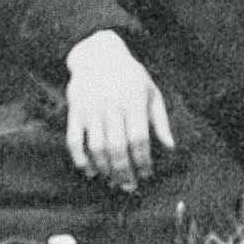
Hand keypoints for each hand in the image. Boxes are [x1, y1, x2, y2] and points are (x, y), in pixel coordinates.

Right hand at [65, 29, 174, 192]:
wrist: (98, 55)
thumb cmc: (130, 77)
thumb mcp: (151, 92)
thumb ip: (160, 120)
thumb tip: (170, 147)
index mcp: (134, 100)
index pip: (139, 138)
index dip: (143, 160)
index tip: (147, 174)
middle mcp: (111, 105)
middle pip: (117, 147)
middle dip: (124, 171)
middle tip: (130, 187)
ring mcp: (90, 109)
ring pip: (96, 147)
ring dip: (104, 169)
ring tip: (113, 182)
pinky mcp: (74, 111)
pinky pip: (73, 141)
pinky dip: (80, 160)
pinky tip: (90, 171)